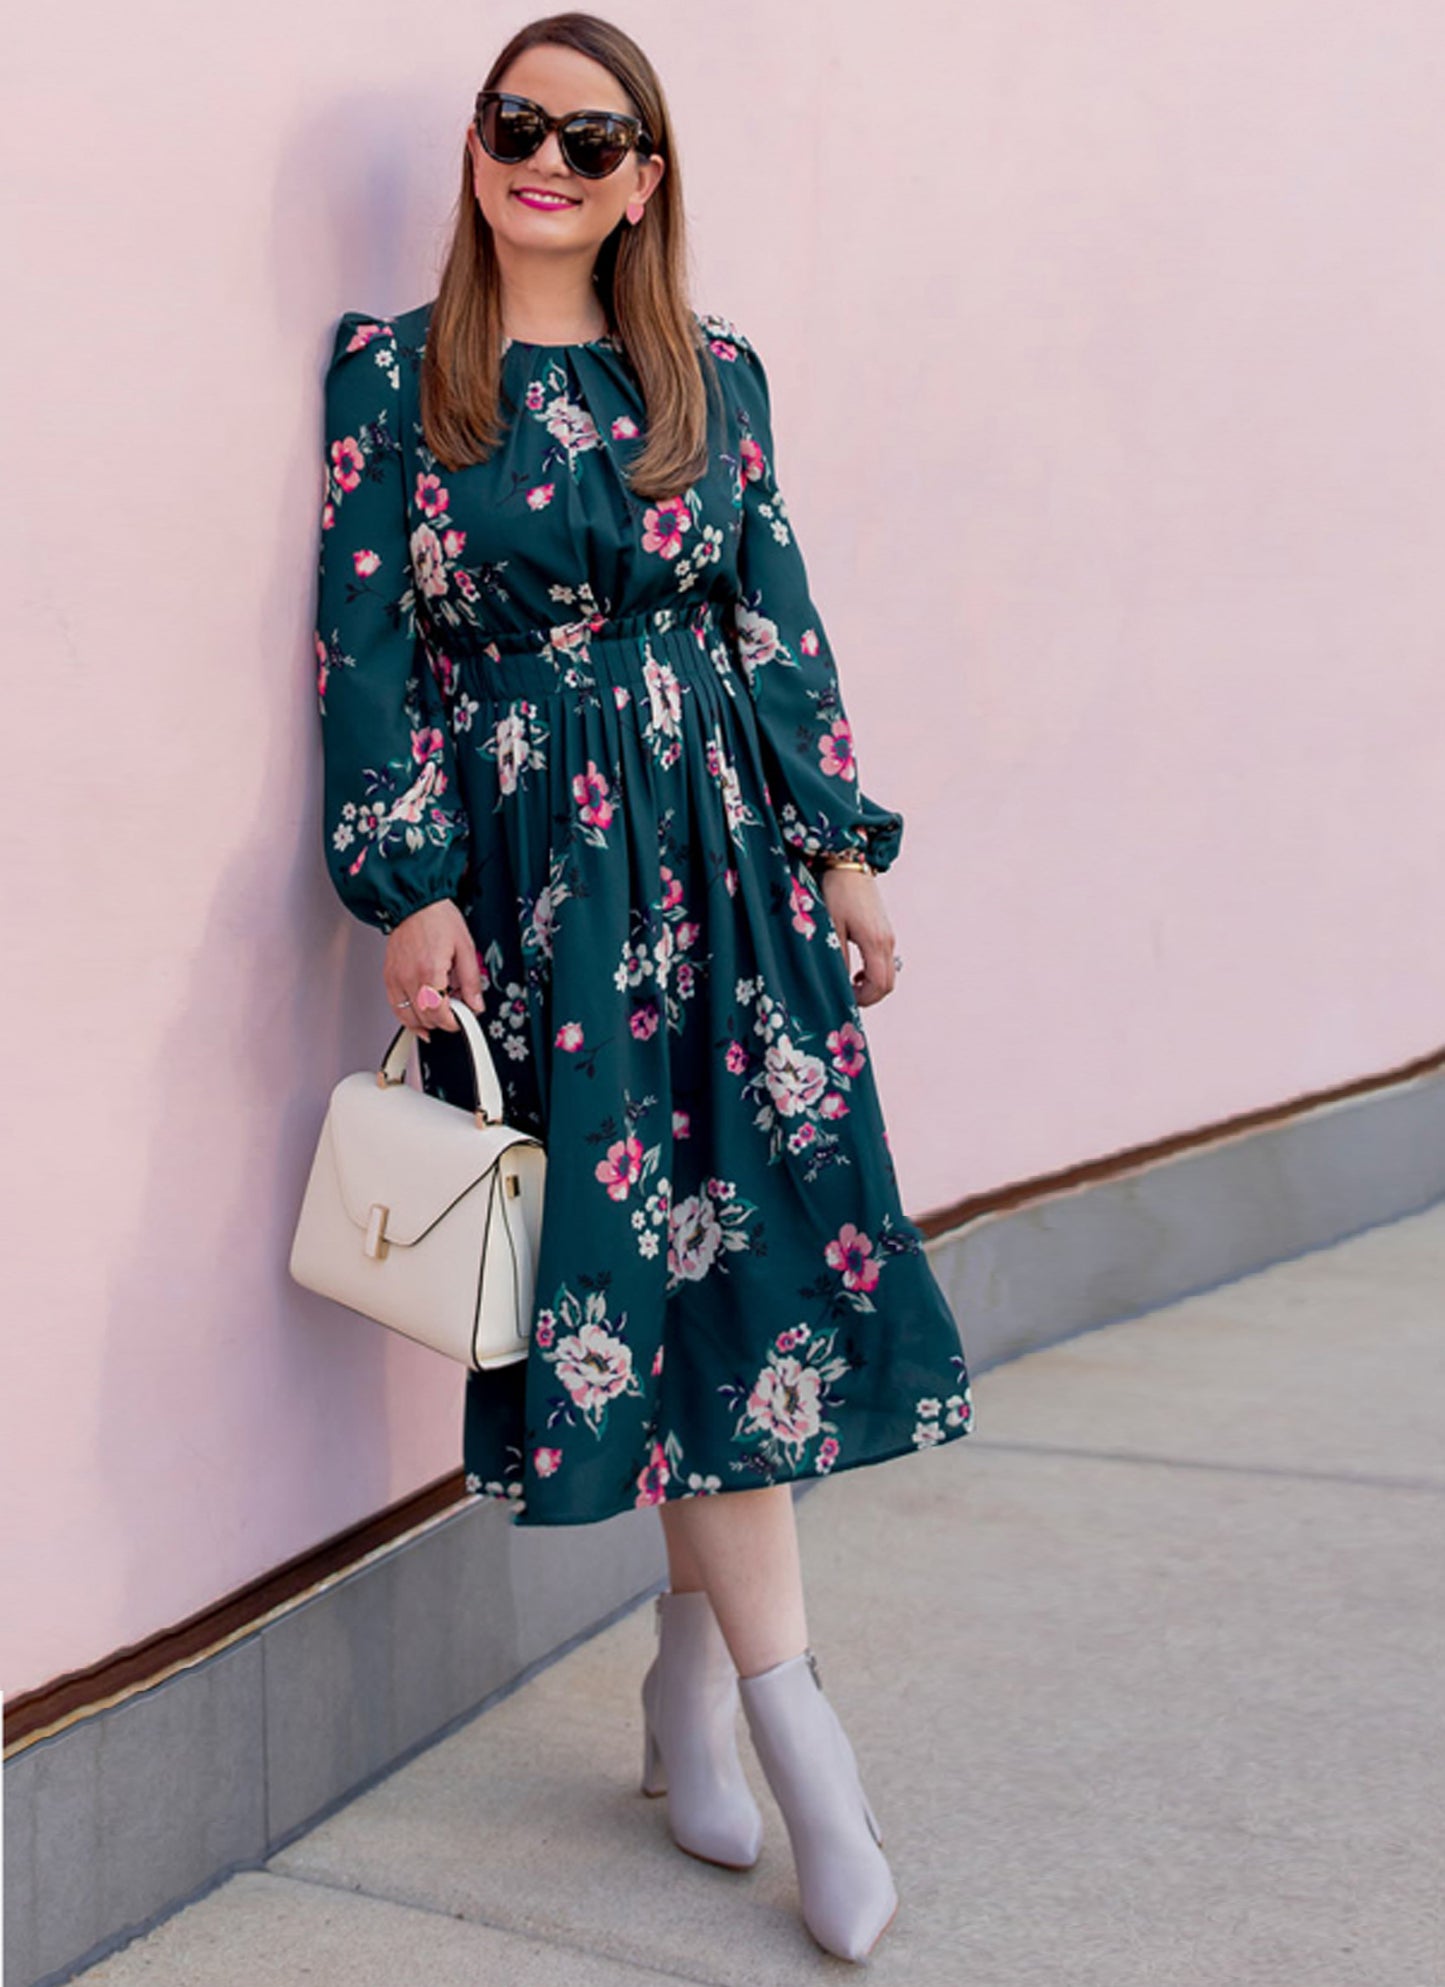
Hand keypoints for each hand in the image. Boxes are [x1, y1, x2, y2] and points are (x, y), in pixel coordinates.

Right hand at [383, 899, 485, 1039]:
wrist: (415, 903)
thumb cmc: (438, 919)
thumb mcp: (465, 948)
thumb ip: (471, 981)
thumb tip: (476, 1004)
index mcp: (429, 970)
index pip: (439, 1013)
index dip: (453, 1022)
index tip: (462, 1020)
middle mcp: (409, 977)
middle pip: (424, 1017)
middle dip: (442, 1022)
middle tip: (455, 1012)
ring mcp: (396, 978)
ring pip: (408, 1017)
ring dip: (425, 1023)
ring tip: (439, 1017)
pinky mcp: (389, 976)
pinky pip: (395, 1006)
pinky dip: (407, 1017)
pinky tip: (419, 1020)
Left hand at [818, 867, 896, 1006]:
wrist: (848, 866)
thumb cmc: (836, 893)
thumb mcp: (831, 926)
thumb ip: (836, 956)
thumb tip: (837, 983)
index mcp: (875, 941)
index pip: (880, 984)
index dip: (864, 999)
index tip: (845, 999)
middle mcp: (887, 941)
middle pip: (888, 983)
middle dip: (869, 996)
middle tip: (846, 997)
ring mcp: (888, 937)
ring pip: (889, 974)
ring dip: (871, 986)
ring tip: (848, 985)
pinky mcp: (885, 933)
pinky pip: (885, 963)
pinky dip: (874, 974)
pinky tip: (856, 972)